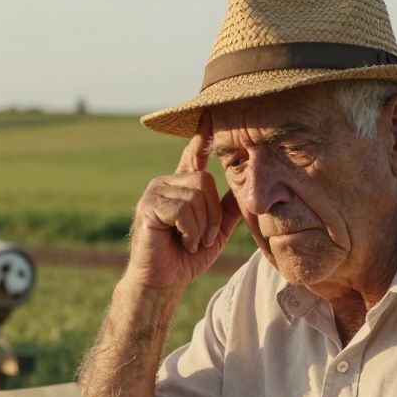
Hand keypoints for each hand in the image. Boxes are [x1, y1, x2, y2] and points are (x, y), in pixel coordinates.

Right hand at [125, 112, 240, 289]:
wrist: (163, 282)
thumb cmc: (186, 258)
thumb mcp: (215, 232)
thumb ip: (228, 210)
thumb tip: (248, 188)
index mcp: (182, 187)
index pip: (194, 154)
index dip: (202, 136)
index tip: (209, 114)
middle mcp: (167, 183)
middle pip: (204, 181)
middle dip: (212, 215)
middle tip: (203, 238)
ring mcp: (155, 192)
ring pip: (195, 196)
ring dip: (201, 227)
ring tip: (191, 242)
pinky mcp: (148, 206)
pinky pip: (182, 209)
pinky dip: (190, 231)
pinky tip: (182, 243)